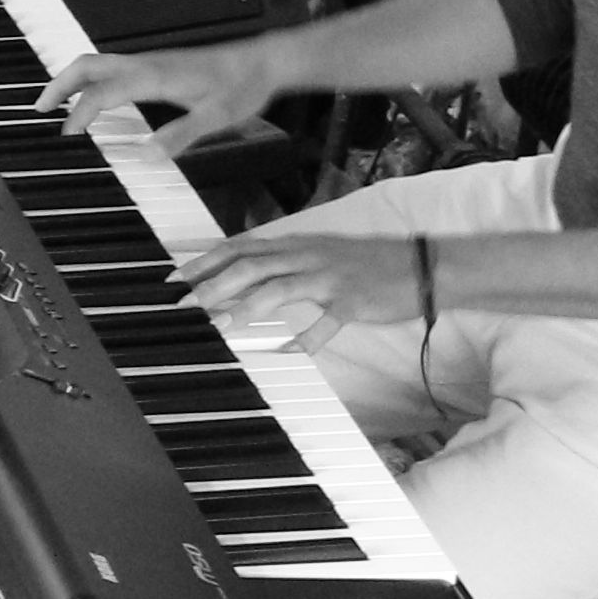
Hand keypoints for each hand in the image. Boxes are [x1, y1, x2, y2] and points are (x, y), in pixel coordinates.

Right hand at [44, 39, 281, 155]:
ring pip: (97, 64)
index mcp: (154, 76)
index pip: (101, 92)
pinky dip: (90, 81)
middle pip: (87, 66)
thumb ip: (180, 135)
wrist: (262, 62)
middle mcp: (146, 65)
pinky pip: (112, 68)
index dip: (80, 114)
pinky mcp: (156, 65)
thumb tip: (147, 154)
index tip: (69, 136)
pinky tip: (95, 98)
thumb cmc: (242, 86)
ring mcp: (150, 62)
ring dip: (71, 80)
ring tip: (57, 103)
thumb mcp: (217, 117)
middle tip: (39, 108)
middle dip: (58, 85)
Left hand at [179, 230, 425, 353]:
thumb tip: (244, 274)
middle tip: (184, 304)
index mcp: (297, 244)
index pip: (240, 247)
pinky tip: (285, 354)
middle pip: (250, 266)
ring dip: (244, 307)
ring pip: (278, 289)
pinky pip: (323, 325)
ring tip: (219, 325)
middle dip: (212, 284)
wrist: (422, 266)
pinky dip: (303, 341)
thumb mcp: (320, 255)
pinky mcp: (351, 303)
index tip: (175, 276)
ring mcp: (329, 279)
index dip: (205, 260)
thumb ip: (284, 263)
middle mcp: (307, 256)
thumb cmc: (367, 263)